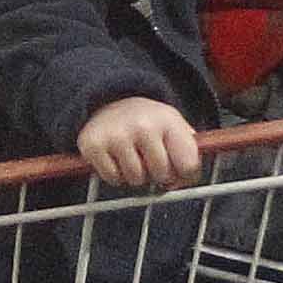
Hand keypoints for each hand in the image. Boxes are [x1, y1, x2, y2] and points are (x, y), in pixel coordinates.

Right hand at [78, 96, 202, 188]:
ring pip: (136, 180)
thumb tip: (187, 180)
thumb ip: (188, 151)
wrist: (109, 102)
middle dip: (158, 174)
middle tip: (150, 160)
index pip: (188, 164)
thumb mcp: (174, 126)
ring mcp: (117, 135)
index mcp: (169, 120)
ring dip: (135, 175)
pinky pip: (113, 178)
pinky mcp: (94, 145)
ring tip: (132, 156)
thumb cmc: (147, 122)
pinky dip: (115, 175)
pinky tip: (116, 158)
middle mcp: (143, 125)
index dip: (184, 174)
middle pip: (161, 174)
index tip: (178, 170)